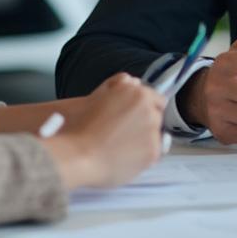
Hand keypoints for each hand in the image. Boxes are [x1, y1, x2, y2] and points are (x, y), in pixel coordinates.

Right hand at [43, 73, 165, 189]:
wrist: (79, 155)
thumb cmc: (82, 127)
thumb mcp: (96, 95)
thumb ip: (117, 84)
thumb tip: (133, 82)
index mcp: (138, 94)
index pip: (157, 99)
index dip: (145, 108)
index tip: (135, 117)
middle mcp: (149, 110)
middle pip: (157, 116)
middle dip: (145, 122)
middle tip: (125, 132)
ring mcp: (153, 132)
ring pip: (156, 135)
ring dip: (144, 139)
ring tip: (122, 146)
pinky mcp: (153, 152)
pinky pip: (153, 153)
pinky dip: (142, 155)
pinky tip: (124, 156)